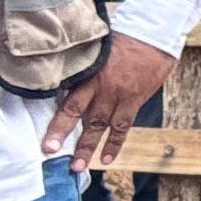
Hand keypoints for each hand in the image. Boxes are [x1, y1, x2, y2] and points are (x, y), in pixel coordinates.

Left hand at [44, 33, 173, 175]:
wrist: (154, 33)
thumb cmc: (123, 36)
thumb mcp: (97, 48)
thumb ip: (83, 67)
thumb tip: (64, 80)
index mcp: (90, 74)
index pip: (70, 105)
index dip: (58, 127)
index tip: (46, 145)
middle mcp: (103, 89)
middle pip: (84, 119)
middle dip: (71, 142)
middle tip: (58, 161)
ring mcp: (120, 96)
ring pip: (102, 126)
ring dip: (90, 148)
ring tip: (79, 167)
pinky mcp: (135, 99)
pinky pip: (124, 126)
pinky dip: (116, 143)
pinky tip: (107, 158)